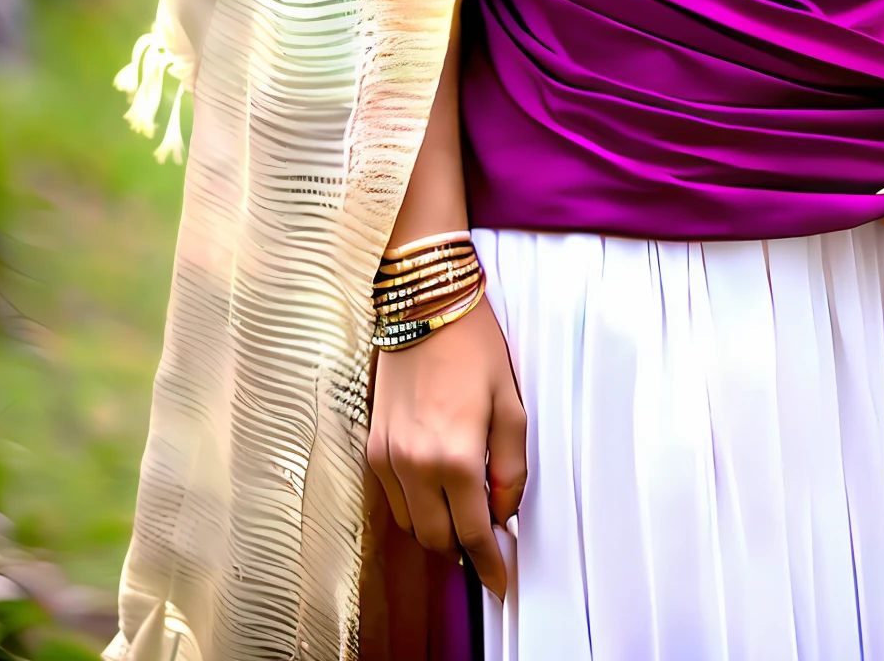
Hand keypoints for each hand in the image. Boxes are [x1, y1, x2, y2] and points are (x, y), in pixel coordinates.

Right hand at [366, 297, 526, 598]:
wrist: (423, 304)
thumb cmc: (472, 345)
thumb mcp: (510, 404)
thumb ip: (510, 466)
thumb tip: (504, 509)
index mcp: (455, 456)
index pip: (472, 532)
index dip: (488, 563)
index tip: (499, 579)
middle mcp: (414, 465)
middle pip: (437, 539)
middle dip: (463, 546)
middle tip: (486, 537)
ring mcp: (387, 458)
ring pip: (412, 524)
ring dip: (438, 527)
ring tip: (463, 507)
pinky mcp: (372, 446)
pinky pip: (392, 499)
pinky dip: (415, 504)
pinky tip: (436, 485)